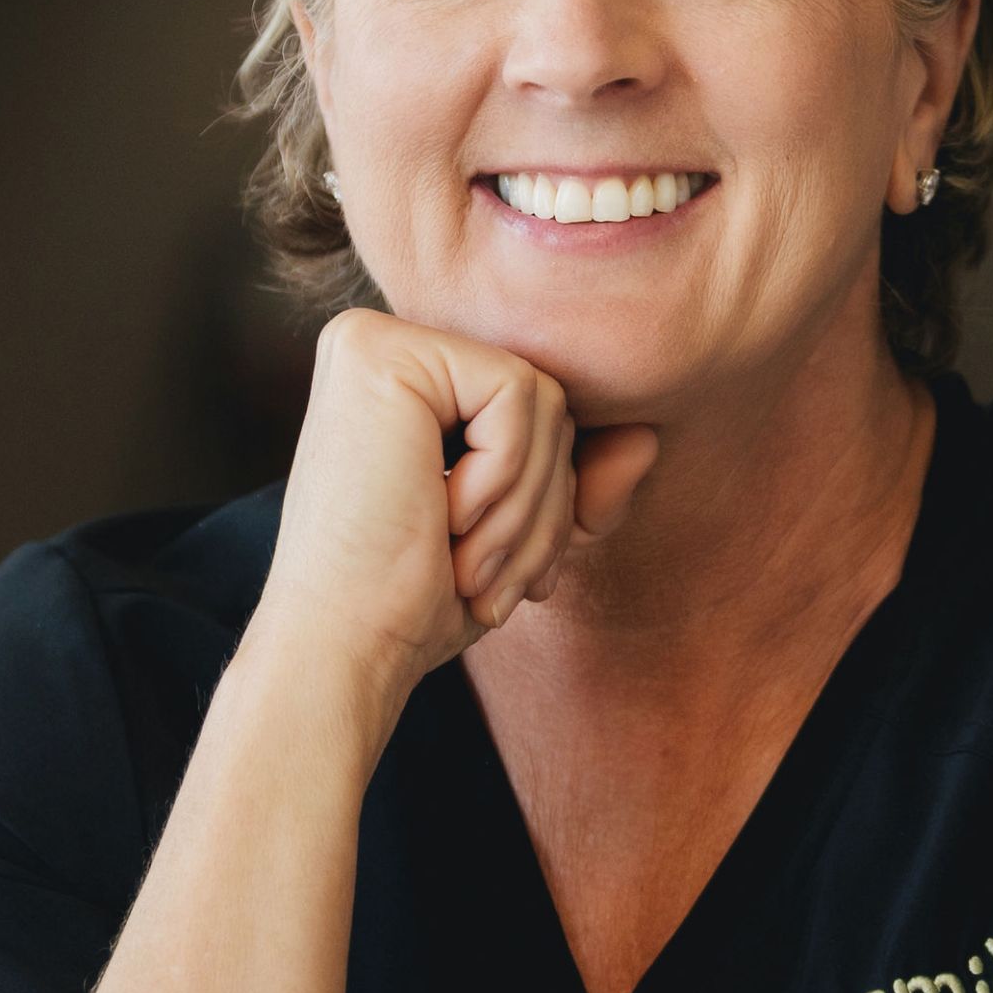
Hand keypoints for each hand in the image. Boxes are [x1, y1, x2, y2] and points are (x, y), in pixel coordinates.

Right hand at [252, 307, 659, 691]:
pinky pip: (519, 393)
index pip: (536, 410)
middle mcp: (381, 347)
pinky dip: (505, 477)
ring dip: (528, 504)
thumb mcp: (518, 537)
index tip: (514, 578)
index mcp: (403, 384)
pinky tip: (444, 520)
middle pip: (545, 399)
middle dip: (545, 505)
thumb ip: (577, 485)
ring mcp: (375, 342)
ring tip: (469, 562)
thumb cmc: (416, 603)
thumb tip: (648, 437)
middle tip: (486, 579)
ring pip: (543, 397)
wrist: (344, 649)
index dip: (550, 498)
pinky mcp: (383, 353)